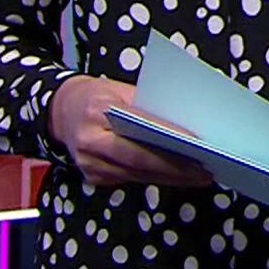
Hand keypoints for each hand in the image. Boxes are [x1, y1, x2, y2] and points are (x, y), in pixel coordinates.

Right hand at [47, 75, 214, 188]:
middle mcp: (90, 140)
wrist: (62, 111)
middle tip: (206, 168)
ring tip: (201, 175)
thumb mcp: (121, 90)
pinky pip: (131, 179)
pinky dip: (157, 178)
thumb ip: (148, 105)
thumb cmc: (100, 96)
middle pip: (138, 158)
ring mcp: (89, 163)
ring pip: (137, 174)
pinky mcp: (94, 177)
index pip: (139, 125)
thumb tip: (187, 120)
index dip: (168, 135)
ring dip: (172, 177)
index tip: (197, 141)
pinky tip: (179, 177)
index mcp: (98, 110)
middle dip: (175, 166)